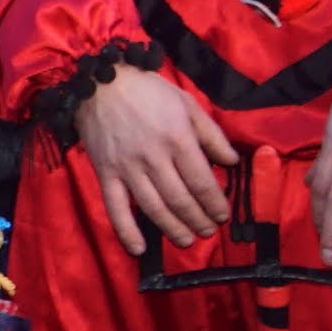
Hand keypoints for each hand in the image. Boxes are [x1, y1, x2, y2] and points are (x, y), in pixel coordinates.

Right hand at [74, 69, 235, 253]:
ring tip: (187, 240)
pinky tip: (139, 249)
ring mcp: (127, 169)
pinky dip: (126, 232)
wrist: (100, 81)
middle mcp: (154, 158)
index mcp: (178, 139)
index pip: (202, 182)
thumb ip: (212, 134)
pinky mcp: (106, 174)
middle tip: (209, 231)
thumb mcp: (187, 103)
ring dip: (173, 229)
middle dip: (198, 220)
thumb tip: (231, 162)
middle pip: (181, 200)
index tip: (223, 215)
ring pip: (154, 209)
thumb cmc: (149, 90)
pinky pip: (115, 208)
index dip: (215, 204)